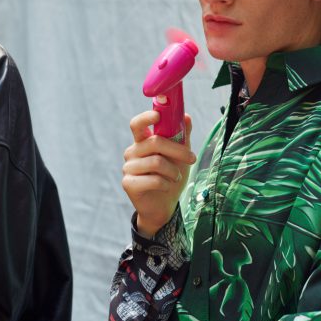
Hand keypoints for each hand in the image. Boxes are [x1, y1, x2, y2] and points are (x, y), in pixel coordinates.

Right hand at [122, 110, 195, 236]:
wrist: (164, 205)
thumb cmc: (171, 176)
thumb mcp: (180, 155)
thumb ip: (182, 136)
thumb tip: (186, 116)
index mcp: (142, 141)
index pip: (137, 124)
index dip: (146, 117)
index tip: (158, 115)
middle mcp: (132, 152)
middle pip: (154, 142)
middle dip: (178, 150)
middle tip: (192, 158)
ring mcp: (128, 168)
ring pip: (156, 162)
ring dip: (173, 171)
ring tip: (176, 177)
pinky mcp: (128, 184)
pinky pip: (153, 179)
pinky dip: (166, 184)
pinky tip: (167, 186)